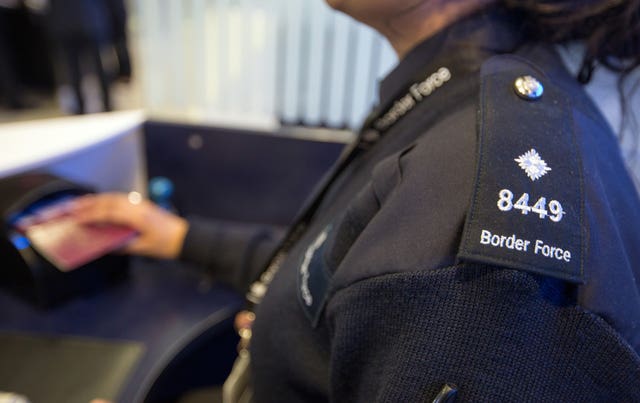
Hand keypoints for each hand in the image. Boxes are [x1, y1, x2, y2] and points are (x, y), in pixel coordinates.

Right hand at [71, 192, 188, 258]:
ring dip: (97, 199)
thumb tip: (105, 246)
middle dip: (89, 204)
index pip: (109, 214)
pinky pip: (121, 199)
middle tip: (71, 207)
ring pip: (114, 197)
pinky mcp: (142, 204)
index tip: (77, 219)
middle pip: (109, 202)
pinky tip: (99, 203)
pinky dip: (107, 200)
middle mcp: (137, 207)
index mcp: (137, 217)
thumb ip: (123, 246)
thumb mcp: (143, 248)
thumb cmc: (165, 245)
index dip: (91, 216)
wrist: (185, 237)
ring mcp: (140, 204)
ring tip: (80, 203)